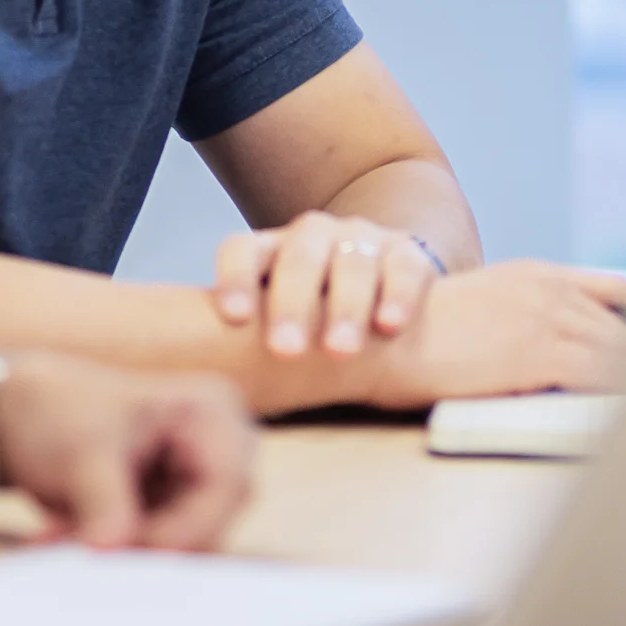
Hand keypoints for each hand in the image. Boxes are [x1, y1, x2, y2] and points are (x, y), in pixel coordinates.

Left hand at [0, 352, 255, 548]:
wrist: (20, 413)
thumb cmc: (59, 409)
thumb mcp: (82, 450)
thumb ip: (104, 502)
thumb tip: (111, 549)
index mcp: (211, 412)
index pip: (227, 483)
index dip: (189, 525)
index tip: (133, 548)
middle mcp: (217, 449)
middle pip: (210, 521)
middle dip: (147, 542)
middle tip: (90, 547)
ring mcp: (194, 485)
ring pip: (182, 545)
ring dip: (124, 551)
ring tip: (61, 535)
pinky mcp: (168, 514)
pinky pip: (154, 550)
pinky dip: (114, 550)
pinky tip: (66, 533)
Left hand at [212, 212, 444, 358]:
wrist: (383, 286)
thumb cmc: (313, 321)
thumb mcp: (279, 322)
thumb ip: (250, 340)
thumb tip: (217, 390)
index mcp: (271, 250)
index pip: (242, 251)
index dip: (235, 279)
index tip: (235, 317)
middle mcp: (314, 236)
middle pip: (298, 257)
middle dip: (292, 305)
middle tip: (286, 350)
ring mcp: (361, 239)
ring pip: (351, 262)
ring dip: (344, 307)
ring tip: (339, 351)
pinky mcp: (407, 252)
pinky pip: (403, 266)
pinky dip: (397, 295)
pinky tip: (389, 326)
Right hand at [348, 260, 625, 408]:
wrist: (381, 338)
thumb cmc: (415, 336)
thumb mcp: (479, 310)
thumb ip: (521, 320)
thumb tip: (549, 353)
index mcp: (537, 275)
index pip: (614, 291)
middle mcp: (551, 289)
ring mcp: (550, 319)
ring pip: (622, 350)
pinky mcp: (544, 354)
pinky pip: (605, 375)